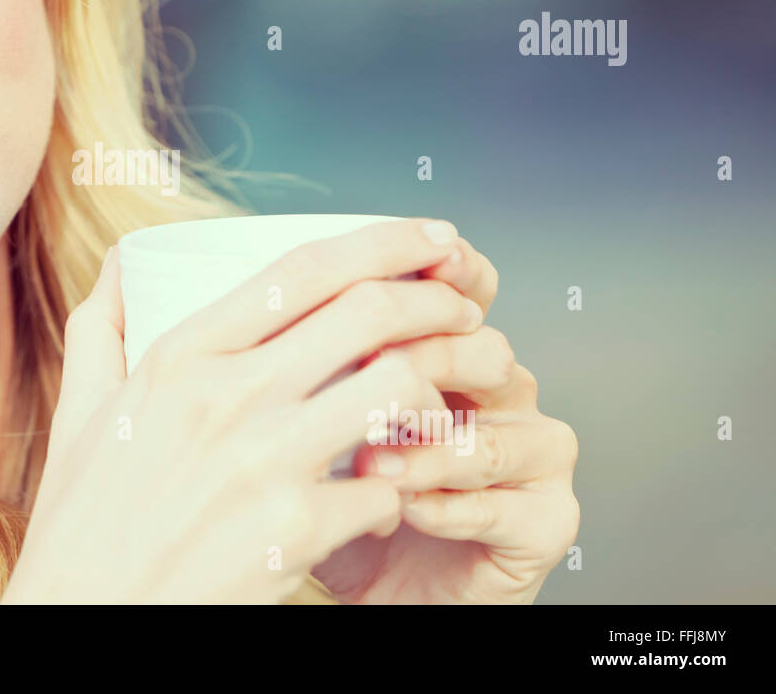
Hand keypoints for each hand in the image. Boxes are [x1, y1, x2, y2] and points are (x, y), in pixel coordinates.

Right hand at [4, 218, 479, 602]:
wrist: (81, 616)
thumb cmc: (82, 520)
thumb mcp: (81, 410)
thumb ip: (101, 328)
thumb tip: (118, 264)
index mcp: (178, 357)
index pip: (301, 270)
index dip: (384, 240)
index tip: (431, 236)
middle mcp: (224, 395)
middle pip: (368, 312)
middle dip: (437, 298)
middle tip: (463, 307)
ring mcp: (263, 462)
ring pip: (398, 388)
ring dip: (435, 390)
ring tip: (439, 401)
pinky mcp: (293, 531)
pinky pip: (385, 490)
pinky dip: (396, 491)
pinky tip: (382, 498)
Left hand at [309, 237, 580, 603]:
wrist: (382, 589)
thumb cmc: (354, 502)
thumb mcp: (326, 426)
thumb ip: (328, 371)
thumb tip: (302, 316)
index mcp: (458, 359)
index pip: (469, 297)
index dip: (451, 274)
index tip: (420, 258)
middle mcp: (506, 398)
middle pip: (487, 353)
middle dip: (426, 357)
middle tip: (370, 364)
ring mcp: (535, 458)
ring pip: (495, 433)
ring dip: (429, 446)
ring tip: (374, 459)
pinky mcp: (546, 521)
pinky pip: (505, 504)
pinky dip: (449, 505)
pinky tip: (407, 506)